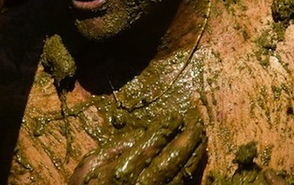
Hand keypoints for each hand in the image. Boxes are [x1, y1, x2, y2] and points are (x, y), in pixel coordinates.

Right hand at [68, 107, 206, 184]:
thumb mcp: (90, 164)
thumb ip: (115, 147)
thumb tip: (140, 133)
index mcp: (124, 170)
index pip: (151, 145)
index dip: (166, 129)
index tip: (177, 116)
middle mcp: (142, 183)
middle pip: (171, 159)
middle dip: (187, 139)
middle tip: (199, 123)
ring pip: (180, 173)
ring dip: (194, 154)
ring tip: (203, 137)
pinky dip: (190, 170)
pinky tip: (196, 158)